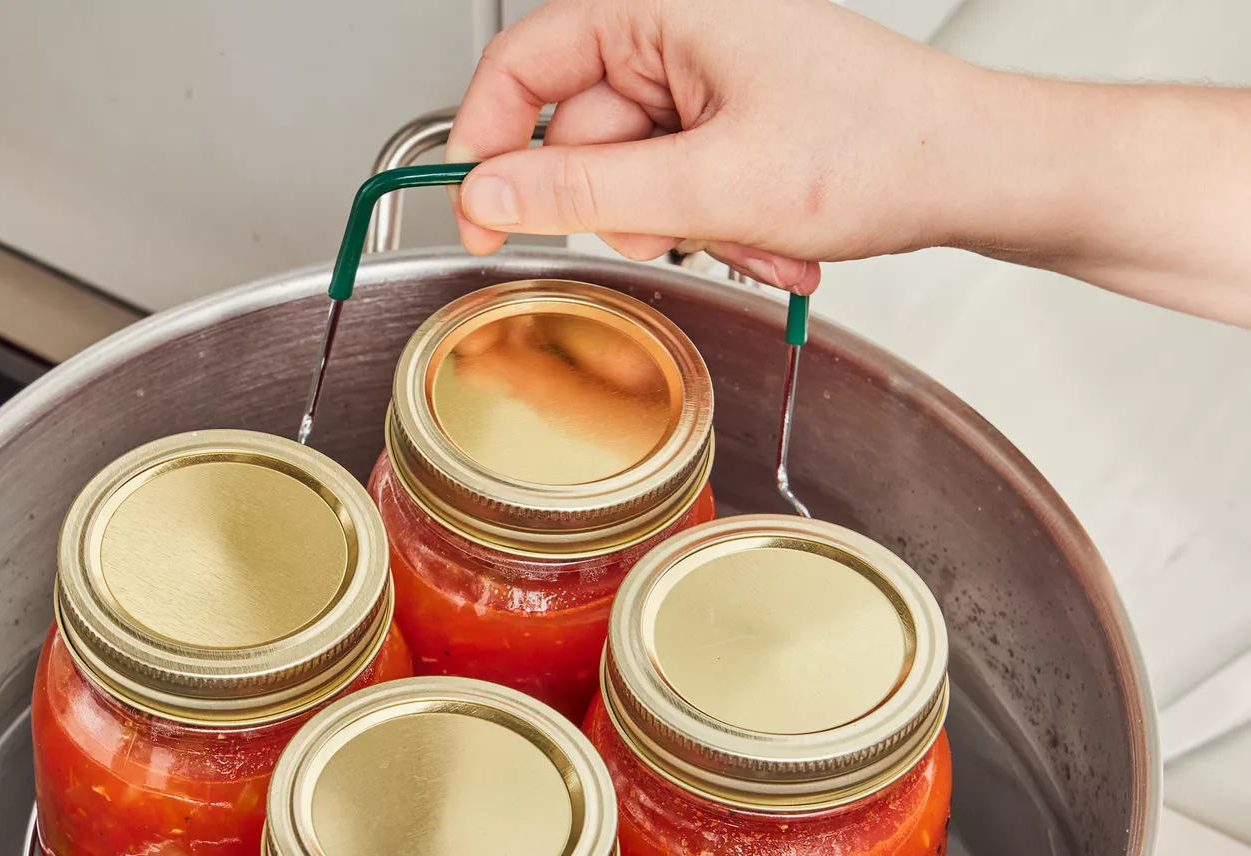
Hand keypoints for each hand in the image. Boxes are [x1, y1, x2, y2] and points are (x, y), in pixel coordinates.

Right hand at [444, 0, 989, 291]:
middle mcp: (682, 32)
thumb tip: (489, 193)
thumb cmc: (884, 148)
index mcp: (667, 8)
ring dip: (680, 223)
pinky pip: (678, 182)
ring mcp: (709, 77)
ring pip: (632, 171)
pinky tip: (766, 233)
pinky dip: (712, 221)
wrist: (976, 172)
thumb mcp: (715, 183)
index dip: (489, 142)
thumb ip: (587, 194)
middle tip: (679, 229)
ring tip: (748, 231)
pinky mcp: (732, 117)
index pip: (527, 62)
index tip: (479, 214)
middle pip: (581, 131)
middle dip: (627, 205)